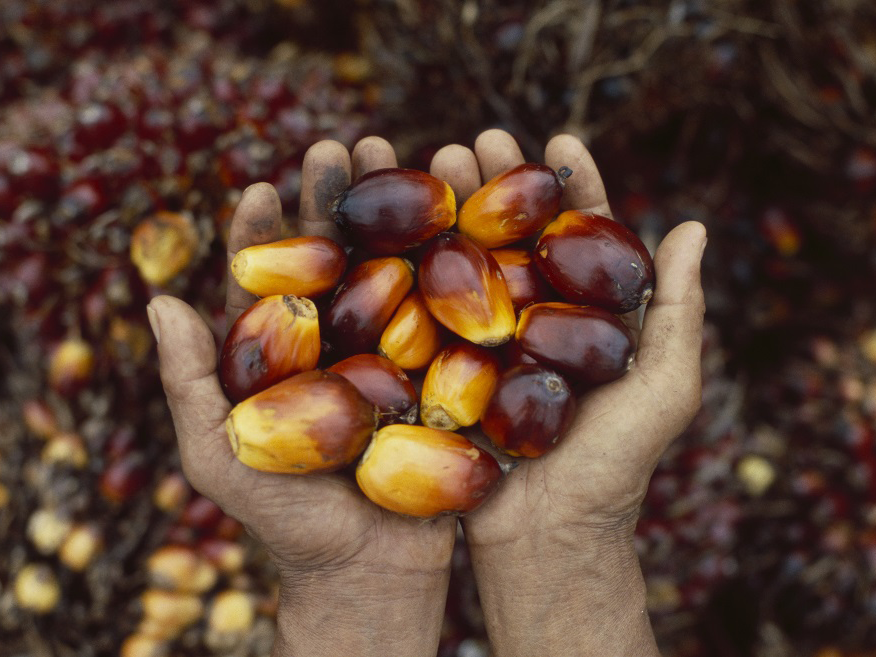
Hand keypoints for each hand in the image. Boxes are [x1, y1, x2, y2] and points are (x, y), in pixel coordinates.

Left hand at [147, 137, 455, 656]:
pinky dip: (451, 263)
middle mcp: (337, 341)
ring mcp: (392, 351)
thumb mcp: (221, 455)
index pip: (267, 278)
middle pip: (335, 258)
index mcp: (281, 354)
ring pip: (392, 269)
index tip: (260, 186)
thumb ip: (191, 383)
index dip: (260, 230)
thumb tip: (157, 302)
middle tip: (346, 143)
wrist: (372, 570)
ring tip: (407, 157)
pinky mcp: (441, 370)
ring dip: (398, 213)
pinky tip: (461, 217)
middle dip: (336, 201)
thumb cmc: (287, 521)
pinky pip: (446, 311)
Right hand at [429, 129, 706, 656]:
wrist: (547, 536)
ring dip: (452, 208)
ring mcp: (486, 341)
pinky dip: (415, 266)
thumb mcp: (665, 389)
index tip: (557, 139)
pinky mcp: (446, 366)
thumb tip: (697, 229)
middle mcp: (536, 320)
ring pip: (470, 261)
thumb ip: (680, 311)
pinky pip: (429, 310)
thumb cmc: (616, 468)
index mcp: (590, 317)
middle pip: (517, 236)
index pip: (583, 236)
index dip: (573, 185)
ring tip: (433, 160)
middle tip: (475, 140)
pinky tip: (397, 224)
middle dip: (498, 182)